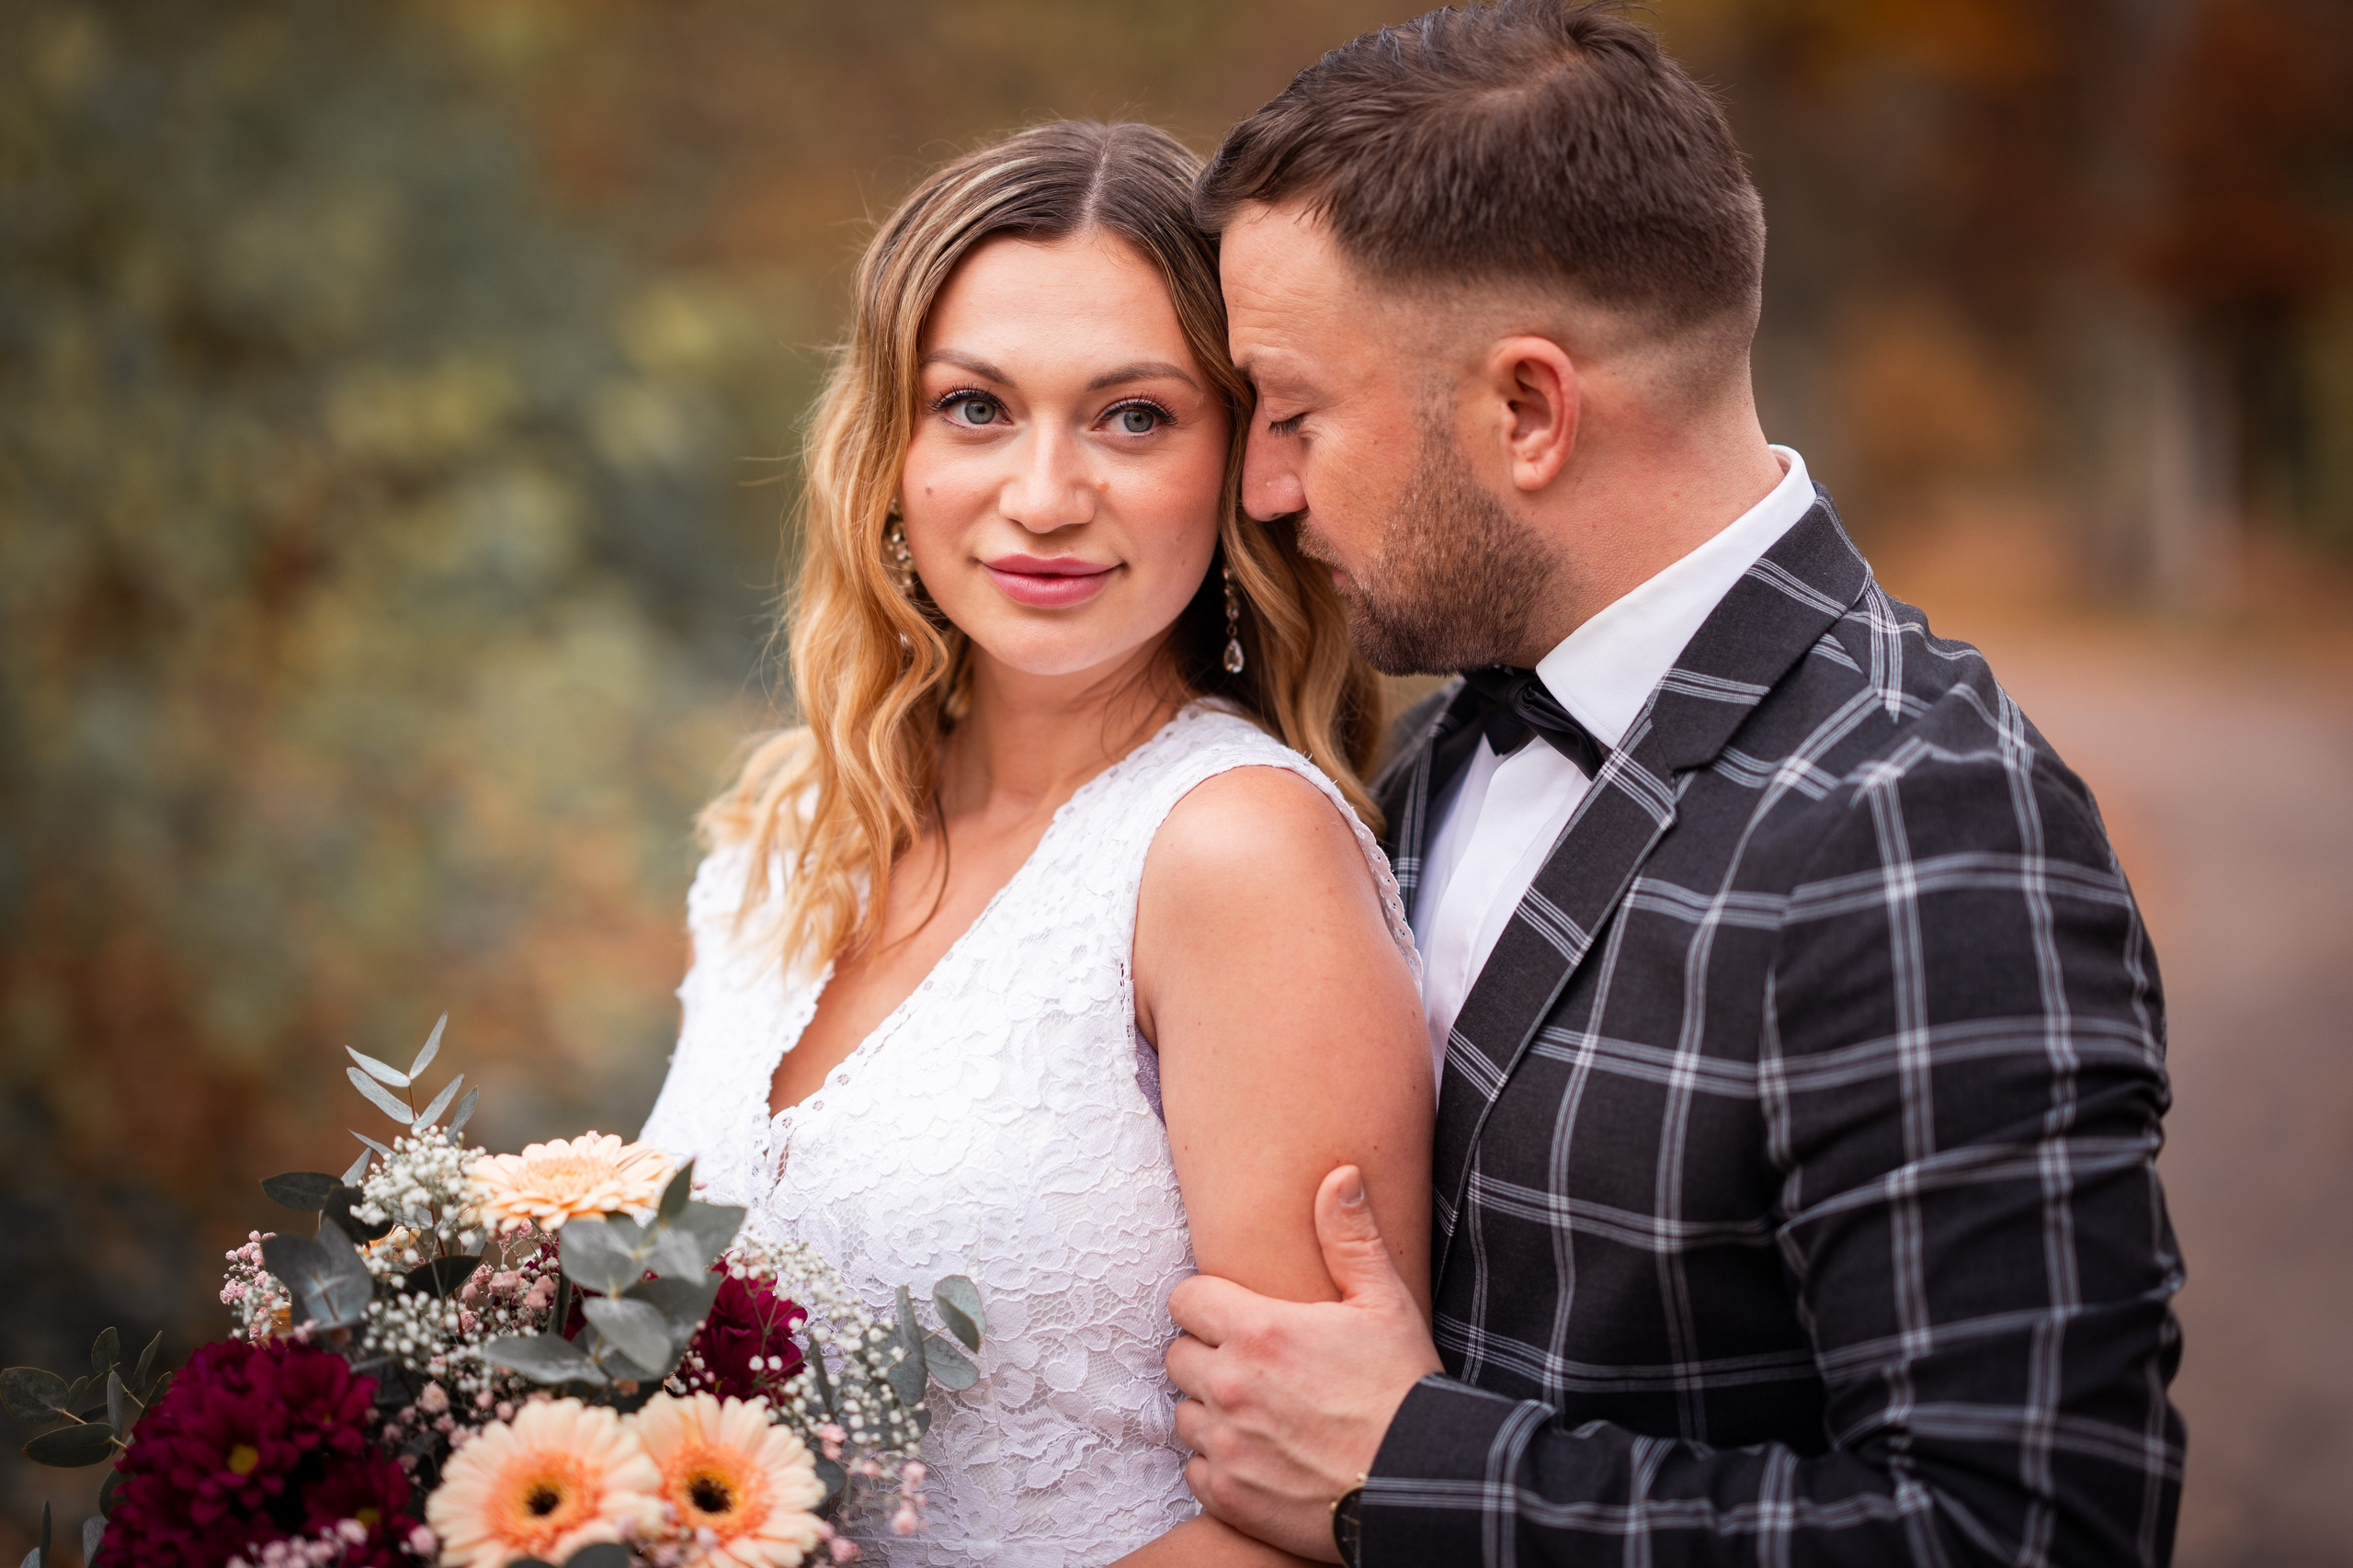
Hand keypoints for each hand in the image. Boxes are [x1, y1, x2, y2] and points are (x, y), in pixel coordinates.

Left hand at [1167, 1166, 1443, 1559]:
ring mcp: (1225, 1444)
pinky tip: (1259, 1456)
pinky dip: (1219, 1463)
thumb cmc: (1403, 1391)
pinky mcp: (1228, 1494)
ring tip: (1258, 1412)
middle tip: (1253, 1366)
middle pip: (1178, 1356)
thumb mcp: (1385, 1304)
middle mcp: (1229, 1385)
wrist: (1419, 1484)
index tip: (1237, 1316)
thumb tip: (1339, 1174)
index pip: (1185, 1301)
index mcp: (1258, 1331)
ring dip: (1211, 1410)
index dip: (1209, 1305)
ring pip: (1184, 1413)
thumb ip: (1350, 1237)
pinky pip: (1195, 1468)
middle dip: (1209, 1356)